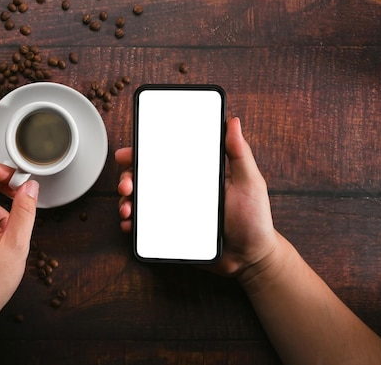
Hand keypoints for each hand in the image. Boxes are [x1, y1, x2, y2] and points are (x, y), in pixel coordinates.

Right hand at [115, 117, 278, 278]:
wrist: (250, 258)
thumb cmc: (254, 220)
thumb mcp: (250, 182)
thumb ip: (240, 153)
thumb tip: (232, 122)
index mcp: (195, 174)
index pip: (164, 158)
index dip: (142, 153)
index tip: (128, 153)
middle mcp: (180, 191)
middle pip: (145, 178)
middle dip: (127, 178)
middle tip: (127, 185)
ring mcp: (173, 212)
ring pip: (140, 202)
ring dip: (126, 202)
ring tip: (127, 210)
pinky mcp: (170, 232)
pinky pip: (145, 227)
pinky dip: (133, 226)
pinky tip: (130, 226)